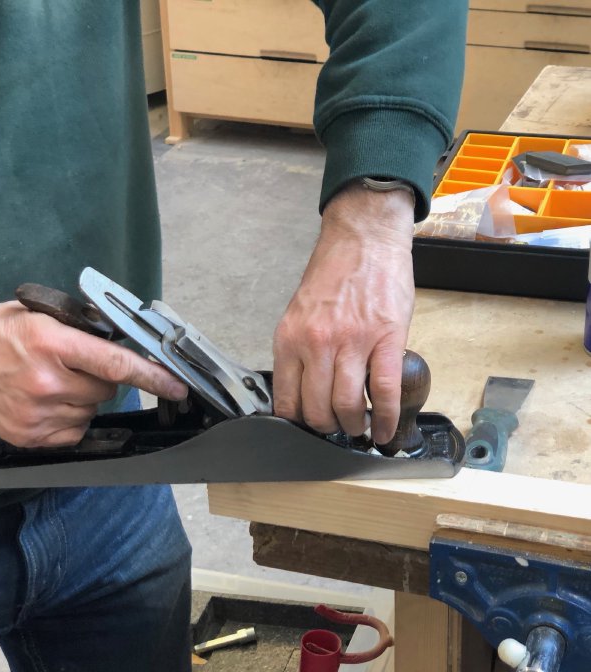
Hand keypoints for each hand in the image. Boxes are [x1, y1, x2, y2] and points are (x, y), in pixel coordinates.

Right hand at [0, 302, 187, 446]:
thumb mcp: (33, 315)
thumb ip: (78, 329)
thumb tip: (119, 342)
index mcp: (50, 343)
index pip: (117, 364)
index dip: (154, 376)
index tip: (177, 386)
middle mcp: (46, 382)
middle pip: (107, 389)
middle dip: (101, 378)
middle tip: (72, 365)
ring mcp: (36, 414)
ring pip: (91, 410)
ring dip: (83, 398)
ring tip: (50, 382)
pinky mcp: (27, 436)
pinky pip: (73, 431)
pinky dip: (69, 418)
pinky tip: (45, 401)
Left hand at [272, 183, 414, 443]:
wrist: (364, 239)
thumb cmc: (333, 274)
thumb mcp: (299, 313)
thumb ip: (299, 349)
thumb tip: (304, 389)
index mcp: (290, 339)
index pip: (286, 400)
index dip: (297, 424)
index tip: (307, 430)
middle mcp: (316, 344)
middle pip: (316, 410)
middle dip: (327, 429)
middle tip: (337, 431)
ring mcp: (351, 342)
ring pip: (347, 406)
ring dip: (354, 427)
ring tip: (360, 431)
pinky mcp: (386, 340)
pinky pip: (384, 392)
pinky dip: (384, 419)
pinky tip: (384, 431)